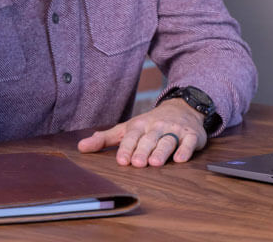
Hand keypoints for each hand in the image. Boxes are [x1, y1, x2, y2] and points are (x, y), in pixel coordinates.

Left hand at [77, 98, 207, 166]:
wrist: (182, 108)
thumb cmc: (150, 124)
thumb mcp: (127, 128)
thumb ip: (105, 139)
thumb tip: (80, 147)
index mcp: (139, 125)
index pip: (131, 137)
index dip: (127, 148)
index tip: (122, 160)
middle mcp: (156, 126)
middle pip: (149, 139)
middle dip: (143, 151)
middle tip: (138, 163)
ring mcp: (174, 130)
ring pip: (167, 141)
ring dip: (162, 151)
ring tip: (156, 163)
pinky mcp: (191, 135)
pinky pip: (189, 142)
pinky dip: (185, 150)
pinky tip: (180, 158)